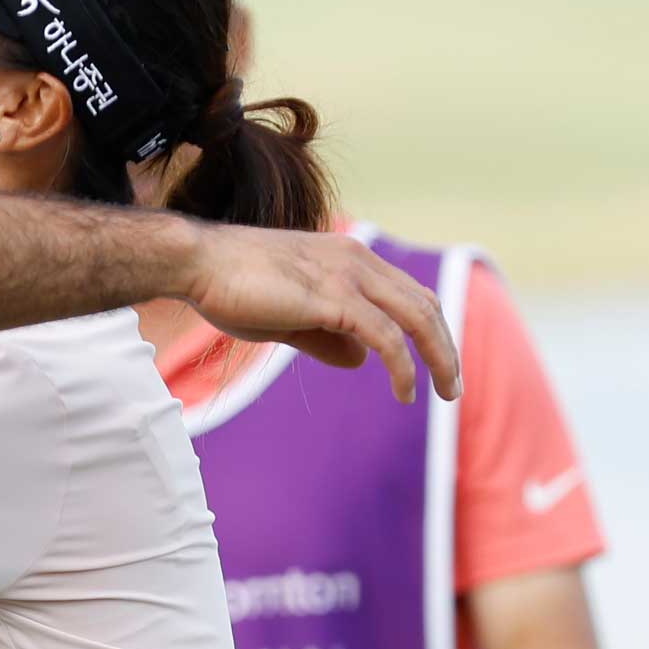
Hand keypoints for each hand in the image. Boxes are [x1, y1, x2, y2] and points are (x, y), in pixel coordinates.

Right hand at [179, 225, 460, 403]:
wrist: (197, 262)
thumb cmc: (230, 286)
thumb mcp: (286, 316)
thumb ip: (325, 336)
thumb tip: (359, 362)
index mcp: (346, 255)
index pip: (408, 290)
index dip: (429, 327)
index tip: (435, 362)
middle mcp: (356, 258)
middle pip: (424, 303)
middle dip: (445, 347)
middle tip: (451, 387)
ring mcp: (347, 275)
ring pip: (417, 317)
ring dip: (439, 357)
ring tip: (445, 393)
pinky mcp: (334, 298)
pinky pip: (386, 338)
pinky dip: (403, 366)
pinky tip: (404, 391)